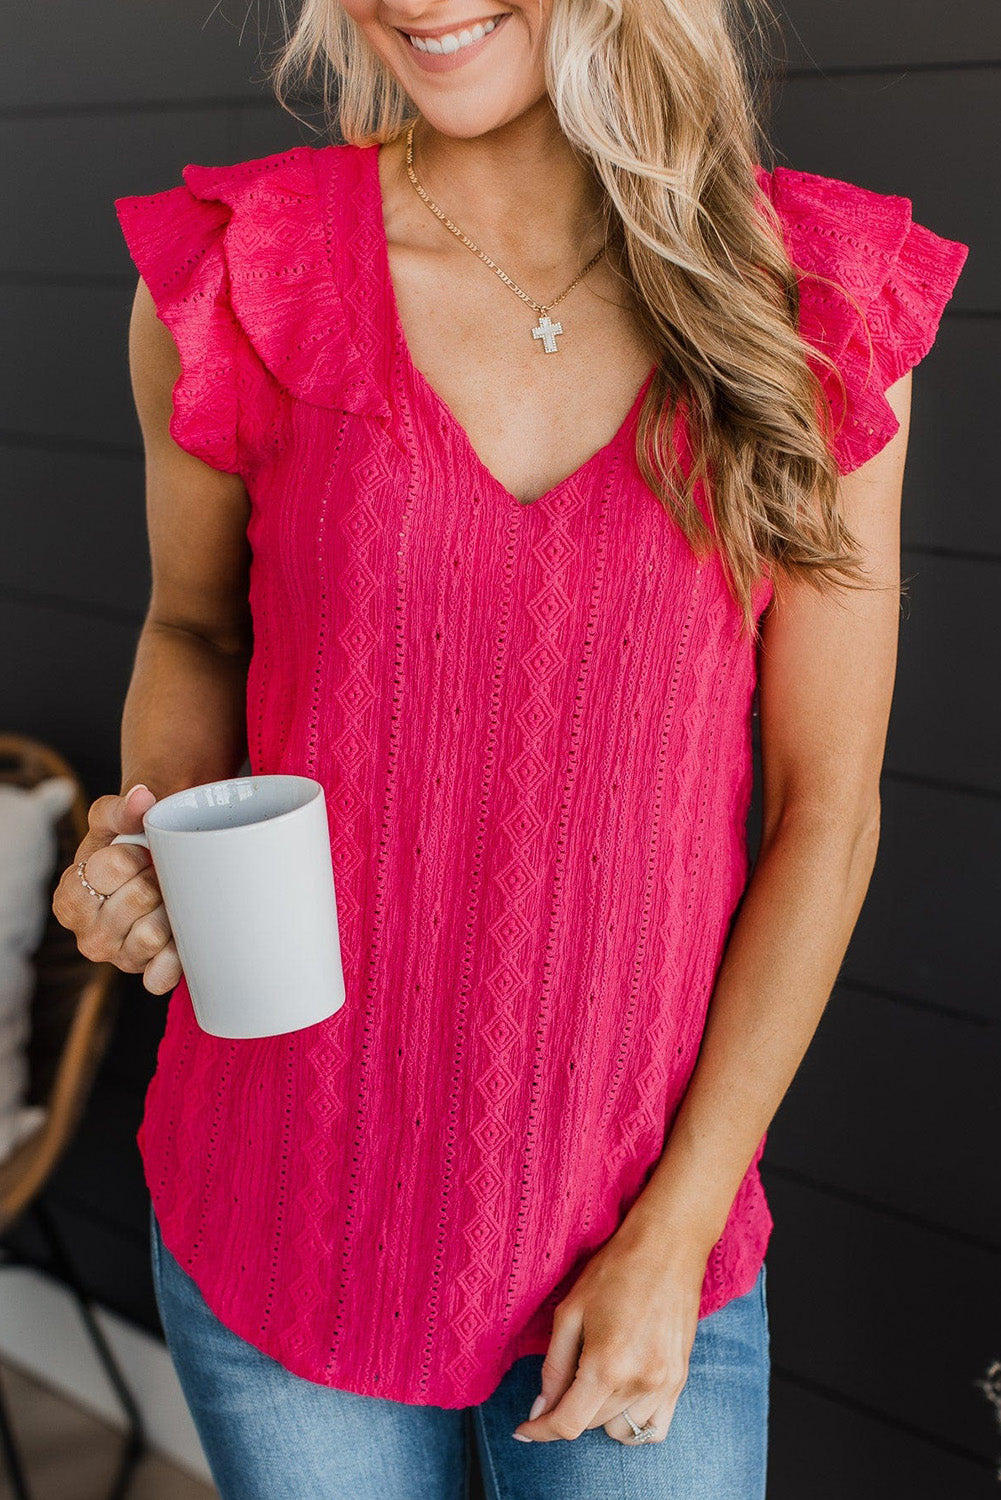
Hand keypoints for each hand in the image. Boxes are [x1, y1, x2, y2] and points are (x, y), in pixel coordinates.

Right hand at [52, 784, 181, 994]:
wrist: (158, 871)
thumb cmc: (131, 848)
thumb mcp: (114, 822)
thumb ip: (119, 808)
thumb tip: (142, 797)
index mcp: (70, 898)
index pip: (113, 866)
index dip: (136, 853)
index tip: (140, 853)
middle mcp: (88, 936)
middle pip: (139, 897)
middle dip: (156, 879)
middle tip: (159, 876)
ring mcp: (119, 959)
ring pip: (154, 934)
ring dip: (171, 910)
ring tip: (168, 900)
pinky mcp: (147, 975)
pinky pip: (162, 975)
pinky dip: (176, 957)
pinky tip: (180, 937)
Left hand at [511, 1221, 708, 1445]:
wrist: (668, 1245)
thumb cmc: (614, 1269)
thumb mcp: (571, 1311)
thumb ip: (554, 1366)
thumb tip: (541, 1408)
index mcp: (606, 1365)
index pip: (568, 1424)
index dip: (540, 1431)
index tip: (523, 1429)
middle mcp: (639, 1383)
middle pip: (591, 1425)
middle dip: (568, 1409)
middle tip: (560, 1380)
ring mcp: (664, 1385)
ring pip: (622, 1432)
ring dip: (600, 1416)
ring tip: (595, 1381)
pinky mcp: (681, 1380)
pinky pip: (655, 1429)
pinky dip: (634, 1423)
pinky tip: (621, 1396)